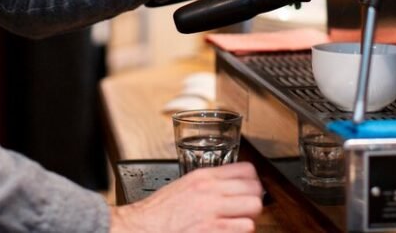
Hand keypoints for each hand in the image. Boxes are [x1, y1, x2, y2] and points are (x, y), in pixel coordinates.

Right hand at [109, 162, 262, 232]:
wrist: (140, 228)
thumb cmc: (159, 212)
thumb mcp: (185, 186)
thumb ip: (208, 184)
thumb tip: (230, 188)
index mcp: (203, 177)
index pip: (246, 170)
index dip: (252, 181)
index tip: (249, 189)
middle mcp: (211, 191)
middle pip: (255, 188)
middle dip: (253, 200)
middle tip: (246, 209)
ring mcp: (213, 212)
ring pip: (254, 208)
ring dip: (249, 217)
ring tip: (239, 222)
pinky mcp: (214, 232)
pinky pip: (245, 228)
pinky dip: (242, 231)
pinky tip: (230, 232)